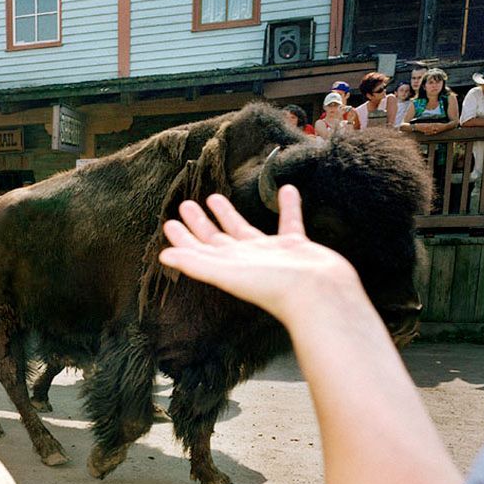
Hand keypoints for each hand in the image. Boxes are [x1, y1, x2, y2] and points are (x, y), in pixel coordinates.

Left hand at [158, 186, 359, 326]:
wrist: (319, 294)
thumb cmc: (274, 287)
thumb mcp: (228, 273)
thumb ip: (196, 263)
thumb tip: (164, 257)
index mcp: (228, 266)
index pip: (198, 250)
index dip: (182, 238)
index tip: (169, 223)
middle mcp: (246, 260)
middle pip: (216, 238)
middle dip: (200, 223)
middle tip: (186, 204)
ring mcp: (271, 253)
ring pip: (245, 229)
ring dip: (229, 214)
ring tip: (215, 197)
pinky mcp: (296, 247)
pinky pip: (290, 221)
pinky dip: (288, 206)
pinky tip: (286, 190)